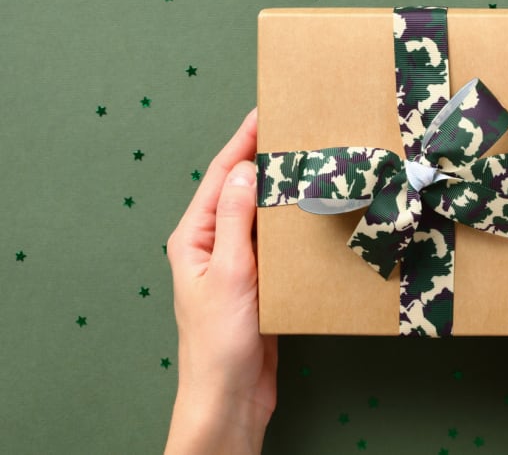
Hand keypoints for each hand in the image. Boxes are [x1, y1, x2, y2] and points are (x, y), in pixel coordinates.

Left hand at [164, 108, 276, 454]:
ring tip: (309, 163)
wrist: (230, 396)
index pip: (220, 176)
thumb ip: (235, 220)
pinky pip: (275, 241)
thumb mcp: (228, 273)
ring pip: (260, 213)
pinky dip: (292, 222)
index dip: (242, 142)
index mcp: (194, 236)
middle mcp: (212, 243)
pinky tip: (312, 213)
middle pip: (240, 189)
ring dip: (281, 190)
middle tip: (296, 130)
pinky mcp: (258, 280)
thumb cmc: (219, 342)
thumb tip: (244, 170)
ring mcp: (236, 262)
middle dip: (264, 158)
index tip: (265, 112)